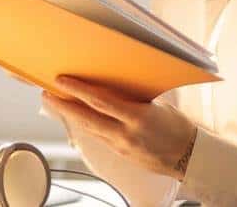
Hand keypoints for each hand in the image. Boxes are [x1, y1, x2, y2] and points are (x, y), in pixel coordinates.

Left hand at [43, 76, 196, 180]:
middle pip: (86, 118)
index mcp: (138, 117)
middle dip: (64, 106)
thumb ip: (136, 99)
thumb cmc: (180, 128)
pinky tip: (81, 119)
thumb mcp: (159, 107)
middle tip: (48, 94)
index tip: (63, 81)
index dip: (79, 90)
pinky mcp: (120, 154)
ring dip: (71, 116)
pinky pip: (99, 137)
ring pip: (89, 129)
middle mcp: (125, 133)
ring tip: (58, 104)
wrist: (189, 156)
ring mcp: (121, 146)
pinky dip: (87, 126)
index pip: (101, 101)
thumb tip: (116, 88)